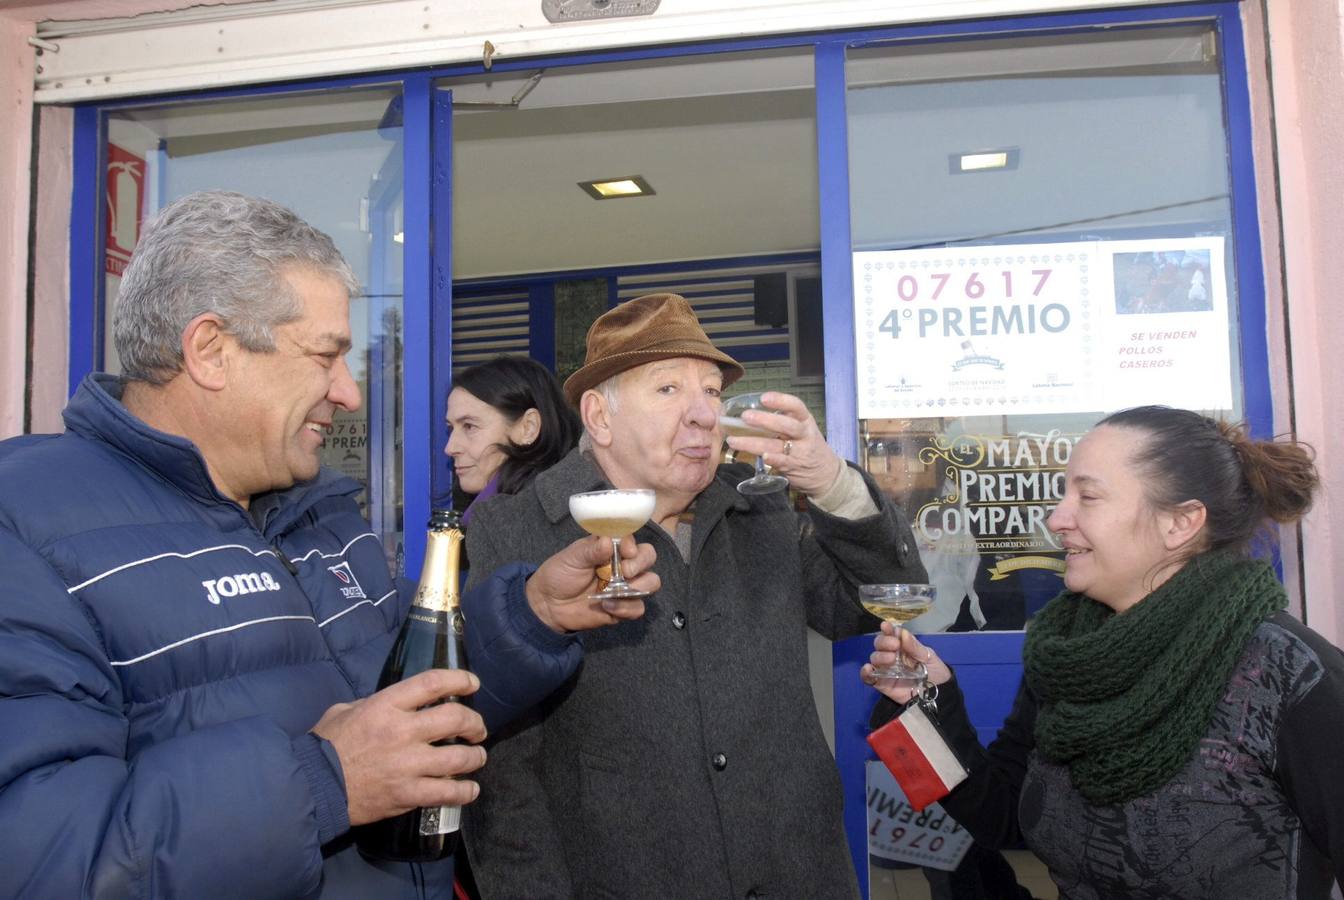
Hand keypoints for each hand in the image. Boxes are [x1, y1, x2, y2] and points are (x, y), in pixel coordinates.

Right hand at [312, 669, 486, 825]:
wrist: (313, 787)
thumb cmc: (326, 745)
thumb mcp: (345, 710)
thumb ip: (373, 704)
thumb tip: (393, 704)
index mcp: (386, 706)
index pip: (433, 683)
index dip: (459, 679)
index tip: (472, 684)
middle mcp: (402, 731)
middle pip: (456, 718)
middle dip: (474, 723)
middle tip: (477, 729)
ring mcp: (408, 765)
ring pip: (459, 757)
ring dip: (475, 757)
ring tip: (477, 757)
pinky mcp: (407, 794)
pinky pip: (447, 792)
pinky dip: (464, 792)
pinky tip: (470, 790)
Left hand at [525, 534, 657, 631]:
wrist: (548, 605)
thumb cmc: (559, 574)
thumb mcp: (572, 557)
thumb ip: (591, 550)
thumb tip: (608, 541)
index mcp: (610, 548)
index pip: (632, 540)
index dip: (632, 544)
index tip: (625, 551)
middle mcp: (622, 565)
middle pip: (648, 558)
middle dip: (641, 563)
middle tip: (625, 571)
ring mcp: (625, 586)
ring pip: (651, 582)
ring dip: (638, 587)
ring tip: (615, 591)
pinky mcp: (623, 608)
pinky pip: (638, 608)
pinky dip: (626, 608)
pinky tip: (607, 606)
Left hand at [725, 391, 842, 496]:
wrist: (826, 473)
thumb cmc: (807, 446)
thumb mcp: (801, 429)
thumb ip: (782, 421)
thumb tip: (749, 414)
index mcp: (805, 420)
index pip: (796, 406)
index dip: (780, 400)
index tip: (763, 398)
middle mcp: (804, 434)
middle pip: (786, 425)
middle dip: (765, 420)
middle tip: (745, 417)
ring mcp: (800, 451)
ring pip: (777, 445)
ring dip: (754, 443)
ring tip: (734, 441)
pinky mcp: (794, 467)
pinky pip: (782, 462)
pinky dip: (773, 459)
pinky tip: (762, 456)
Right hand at [860, 622, 952, 704]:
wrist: (939, 696)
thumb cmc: (935, 672)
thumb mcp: (929, 657)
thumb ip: (915, 647)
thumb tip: (902, 633)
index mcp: (903, 646)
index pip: (892, 635)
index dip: (887, 630)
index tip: (886, 626)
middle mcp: (892, 656)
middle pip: (880, 644)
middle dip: (884, 642)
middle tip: (895, 645)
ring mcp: (886, 670)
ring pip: (874, 658)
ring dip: (879, 656)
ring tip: (891, 659)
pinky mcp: (883, 684)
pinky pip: (869, 678)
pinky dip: (865, 673)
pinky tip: (868, 669)